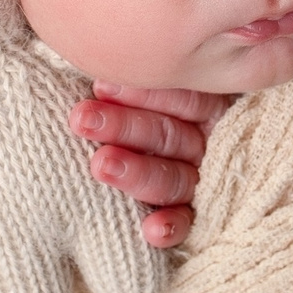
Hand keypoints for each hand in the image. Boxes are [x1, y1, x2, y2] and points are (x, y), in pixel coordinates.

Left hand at [70, 83, 229, 248]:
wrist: (196, 177)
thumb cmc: (149, 113)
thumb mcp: (159, 90)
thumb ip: (133, 82)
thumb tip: (95, 62)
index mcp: (208, 108)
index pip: (184, 98)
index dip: (144, 93)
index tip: (101, 86)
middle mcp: (209, 144)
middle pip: (169, 135)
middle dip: (125, 127)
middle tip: (82, 120)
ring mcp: (206, 182)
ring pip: (174, 178)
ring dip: (138, 173)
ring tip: (100, 165)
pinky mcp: (200, 218)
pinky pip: (187, 223)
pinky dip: (171, 227)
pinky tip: (151, 230)